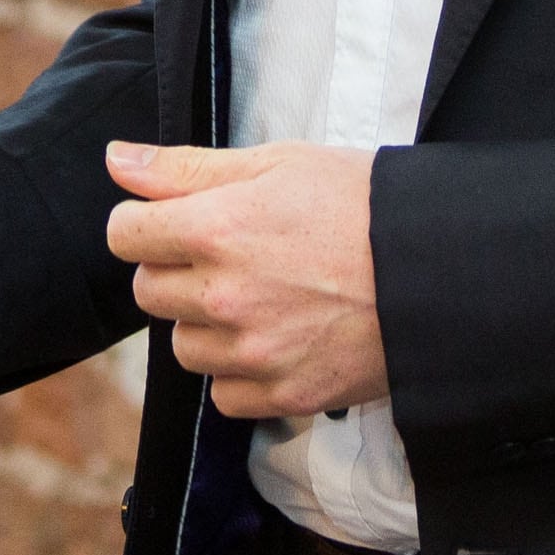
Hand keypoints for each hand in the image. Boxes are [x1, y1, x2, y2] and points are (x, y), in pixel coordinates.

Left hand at [105, 140, 385, 421]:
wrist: (437, 270)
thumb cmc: (361, 203)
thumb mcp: (277, 162)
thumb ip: (186, 168)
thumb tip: (117, 160)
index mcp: (217, 228)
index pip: (125, 233)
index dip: (145, 222)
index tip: (176, 221)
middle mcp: (225, 296)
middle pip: (149, 291)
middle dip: (176, 270)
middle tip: (231, 254)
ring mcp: (253, 352)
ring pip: (183, 347)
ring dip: (206, 324)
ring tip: (261, 296)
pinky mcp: (283, 394)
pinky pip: (223, 393)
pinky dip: (240, 371)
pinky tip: (277, 337)